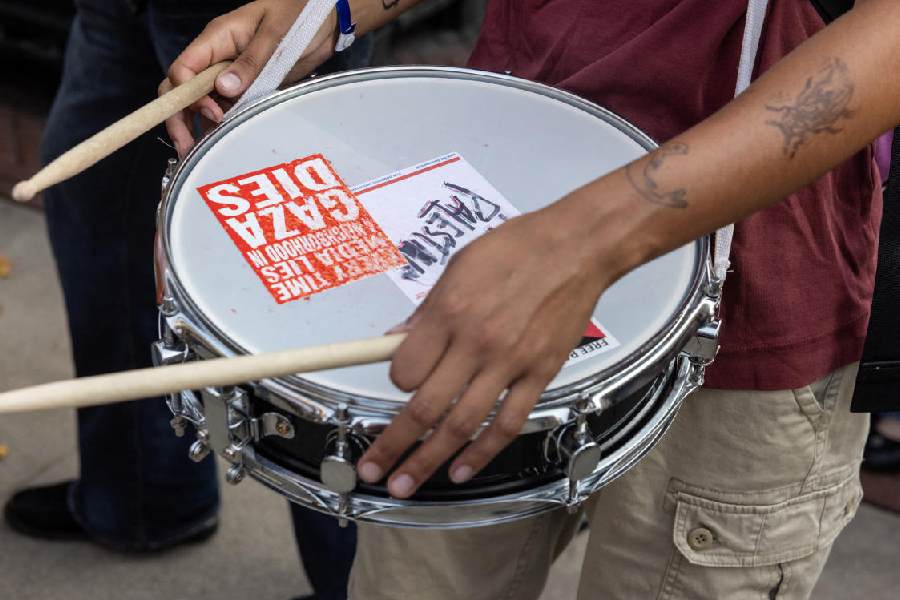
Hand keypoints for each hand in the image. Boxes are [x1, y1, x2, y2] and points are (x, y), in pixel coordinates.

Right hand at [160, 0, 337, 157]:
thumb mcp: (274, 35)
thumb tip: (223, 89)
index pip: (183, 69)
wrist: (325, 22)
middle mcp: (217, 59)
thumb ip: (250, 63)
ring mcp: (230, 75)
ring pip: (201, 103)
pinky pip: (226, 108)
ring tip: (199, 154)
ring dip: (197, 127)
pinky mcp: (247, 89)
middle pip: (182, 89)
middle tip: (185, 146)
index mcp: (217, 39)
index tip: (213, 113)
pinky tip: (218, 145)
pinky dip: (219, 126)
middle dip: (179, 117)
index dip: (189, 95)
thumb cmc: (298, 14)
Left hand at [356, 204, 615, 497]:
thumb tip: (397, 341)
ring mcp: (510, 363)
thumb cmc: (516, 248)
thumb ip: (427, 311)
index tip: (399, 384)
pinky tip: (461, 471)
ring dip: (428, 460)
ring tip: (404, 485)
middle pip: (425, 407)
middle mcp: (476, 342)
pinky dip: (482, 452)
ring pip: (462, 424)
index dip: (396, 382)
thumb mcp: (459, 266)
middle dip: (392, 444)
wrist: (577, 247)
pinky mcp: (540, 374)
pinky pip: (508, 422)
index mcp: (450, 311)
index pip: (406, 368)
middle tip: (372, 470)